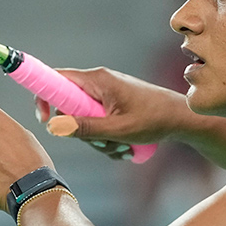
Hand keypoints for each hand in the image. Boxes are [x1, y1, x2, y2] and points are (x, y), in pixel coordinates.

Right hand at [34, 68, 186, 159]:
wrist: (182, 118)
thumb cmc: (155, 119)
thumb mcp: (118, 129)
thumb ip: (85, 128)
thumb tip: (54, 126)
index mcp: (98, 80)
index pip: (56, 79)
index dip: (43, 96)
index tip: (43, 119)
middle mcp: (99, 83)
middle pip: (69, 107)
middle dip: (82, 131)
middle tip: (103, 142)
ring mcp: (106, 94)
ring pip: (84, 120)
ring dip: (98, 140)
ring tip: (121, 146)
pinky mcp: (113, 104)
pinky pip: (98, 123)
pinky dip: (107, 138)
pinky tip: (125, 146)